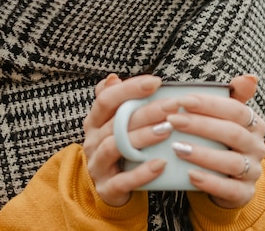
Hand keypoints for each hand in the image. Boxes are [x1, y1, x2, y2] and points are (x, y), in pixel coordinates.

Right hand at [82, 73, 172, 206]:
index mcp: (94, 120)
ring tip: (167, 129)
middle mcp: (92, 140)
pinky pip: (123, 180)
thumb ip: (114, 100)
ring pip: (116, 146)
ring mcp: (97, 164)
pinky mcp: (106, 188)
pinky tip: (161, 164)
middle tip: (173, 105)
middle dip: (146, 111)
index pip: (106, 98)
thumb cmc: (116, 147)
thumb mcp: (112, 123)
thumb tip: (113, 77)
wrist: (106, 188)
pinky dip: (142, 172)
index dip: (129, 88)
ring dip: (143, 136)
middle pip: (116, 121)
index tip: (156, 81)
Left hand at [164, 74, 264, 208]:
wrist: (230, 178)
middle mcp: (257, 146)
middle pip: (232, 133)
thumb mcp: (225, 116)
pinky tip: (190, 174)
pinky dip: (210, 182)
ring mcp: (253, 172)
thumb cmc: (221, 139)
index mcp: (253, 123)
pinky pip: (229, 189)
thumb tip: (249, 77)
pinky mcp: (244, 194)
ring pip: (231, 162)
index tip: (182, 100)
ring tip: (177, 147)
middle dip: (200, 125)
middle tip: (173, 120)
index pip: (236, 109)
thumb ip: (232, 96)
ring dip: (202, 154)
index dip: (209, 104)